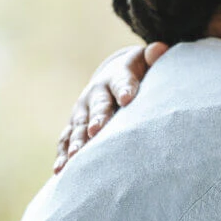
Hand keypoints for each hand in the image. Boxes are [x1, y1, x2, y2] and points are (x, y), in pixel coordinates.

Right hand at [53, 41, 170, 172]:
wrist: (112, 77)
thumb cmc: (138, 74)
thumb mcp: (145, 62)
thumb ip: (153, 58)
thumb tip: (159, 49)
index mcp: (117, 77)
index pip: (122, 82)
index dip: (125, 89)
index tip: (128, 99)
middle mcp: (96, 93)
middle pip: (98, 106)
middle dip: (97, 118)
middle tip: (98, 131)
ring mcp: (83, 110)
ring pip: (79, 126)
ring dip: (77, 140)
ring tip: (77, 156)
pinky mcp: (74, 125)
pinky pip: (66, 139)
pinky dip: (63, 154)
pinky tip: (61, 170)